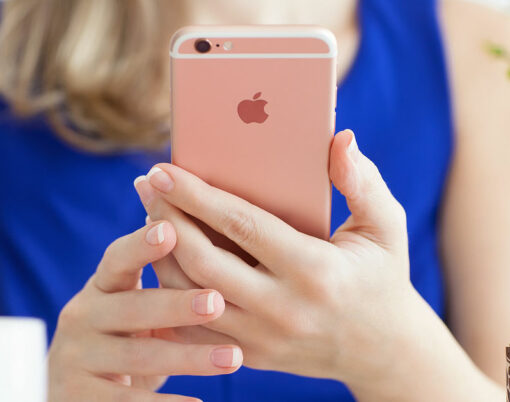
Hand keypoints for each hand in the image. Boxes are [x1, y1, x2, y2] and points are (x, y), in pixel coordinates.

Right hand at [48, 221, 242, 401]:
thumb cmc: (124, 330)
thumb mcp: (133, 300)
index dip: (141, 245)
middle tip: (217, 302)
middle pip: (133, 307)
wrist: (80, 384)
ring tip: (233, 357)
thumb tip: (203, 225)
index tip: (172, 231)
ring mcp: (76, 357)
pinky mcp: (78, 396)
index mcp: (102, 285)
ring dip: (188, 357)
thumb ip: (160, 273)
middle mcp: (83, 315)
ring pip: (138, 356)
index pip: (118, 258)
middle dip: (177, 305)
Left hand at [133, 129, 417, 384]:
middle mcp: (283, 309)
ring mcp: (262, 338)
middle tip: (146, 186)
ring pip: (189, 295)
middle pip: (203, 260)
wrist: (382, 351)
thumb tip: (341, 139)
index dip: (197, 195)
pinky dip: (170, 294)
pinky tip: (160, 263)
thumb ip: (363, 182)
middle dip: (166, 219)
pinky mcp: (250, 355)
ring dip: (161, 253)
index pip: (242, 225)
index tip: (163, 169)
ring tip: (149, 216)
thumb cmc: (382, 280)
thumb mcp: (386, 228)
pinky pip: (194, 327)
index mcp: (314, 270)